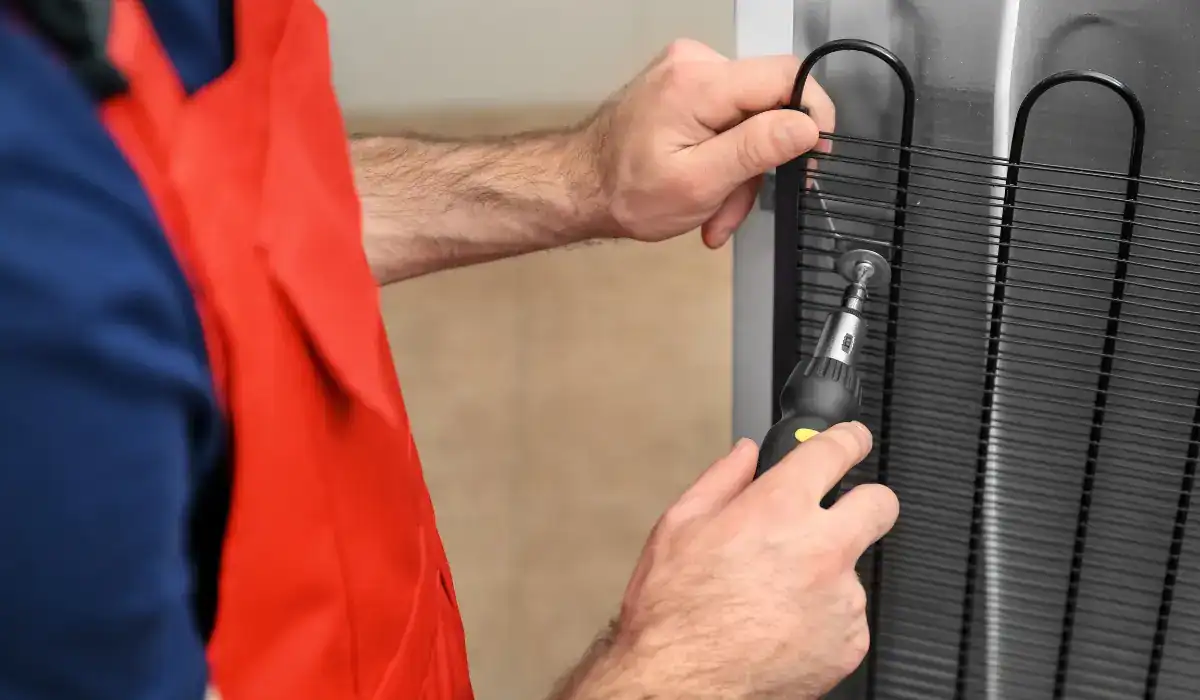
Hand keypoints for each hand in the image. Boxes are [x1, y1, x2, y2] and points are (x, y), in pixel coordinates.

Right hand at [567, 424, 897, 699]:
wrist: (682, 685)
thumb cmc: (673, 614)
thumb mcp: (678, 527)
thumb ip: (721, 480)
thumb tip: (744, 456)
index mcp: (778, 509)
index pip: (836, 451)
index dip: (849, 438)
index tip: (852, 440)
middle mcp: (820, 548)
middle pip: (880, 503)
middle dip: (865, 500)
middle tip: (841, 512)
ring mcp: (841, 598)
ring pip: (857, 567)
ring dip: (830, 571)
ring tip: (778, 592)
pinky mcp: (850, 641)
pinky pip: (849, 615)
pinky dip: (825, 616)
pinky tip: (785, 622)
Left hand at [584, 39, 835, 248]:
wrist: (580, 188)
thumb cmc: (624, 191)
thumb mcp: (698, 183)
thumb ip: (755, 149)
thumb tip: (805, 126)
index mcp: (698, 83)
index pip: (786, 75)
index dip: (811, 114)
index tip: (813, 155)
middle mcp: (693, 65)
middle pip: (768, 103)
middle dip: (762, 162)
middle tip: (740, 204)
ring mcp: (687, 73)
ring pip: (750, 119)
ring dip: (740, 171)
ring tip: (714, 209)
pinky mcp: (685, 88)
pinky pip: (728, 120)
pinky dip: (724, 159)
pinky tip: (707, 189)